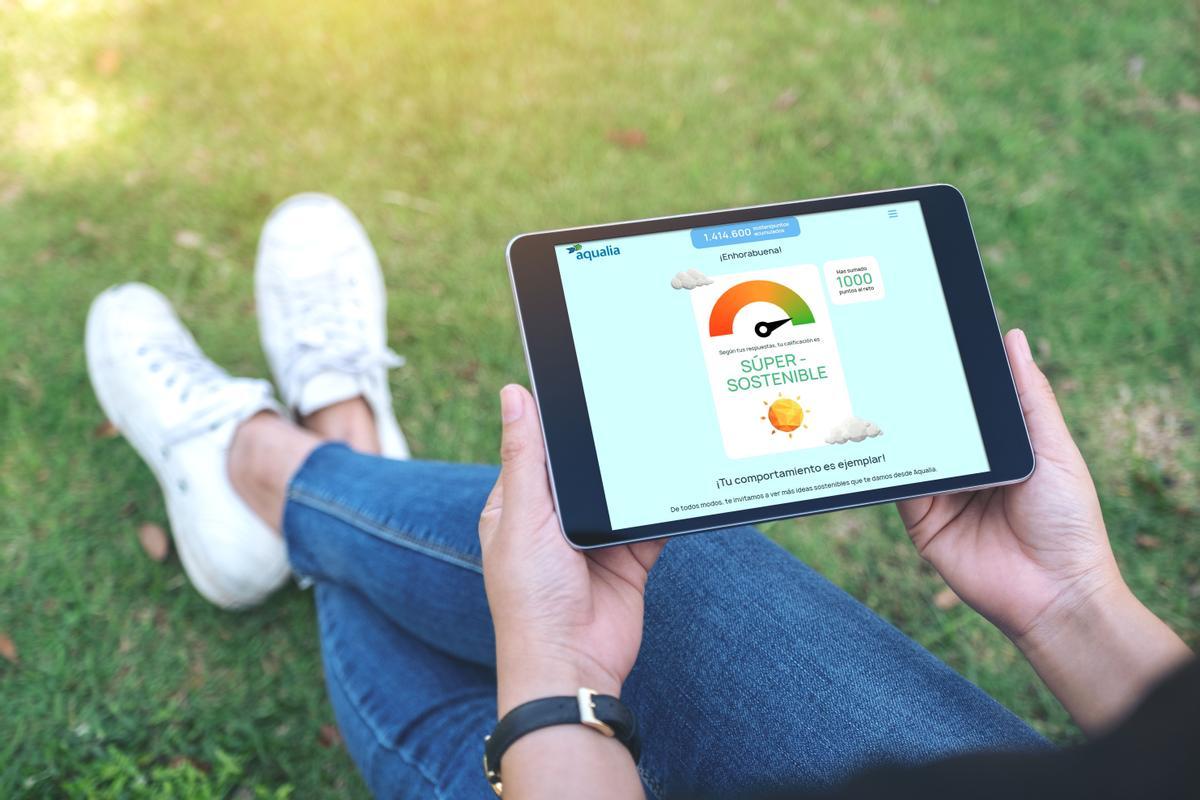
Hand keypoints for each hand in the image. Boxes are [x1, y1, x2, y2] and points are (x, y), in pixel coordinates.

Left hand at [479, 384, 664, 714]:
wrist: (572, 664)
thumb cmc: (530, 597)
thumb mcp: (523, 517)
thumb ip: (524, 457)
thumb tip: (513, 394)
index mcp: (517, 507)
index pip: (535, 450)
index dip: (555, 420)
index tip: (581, 383)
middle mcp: (553, 522)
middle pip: (582, 468)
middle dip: (603, 447)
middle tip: (630, 403)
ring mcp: (592, 541)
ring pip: (618, 493)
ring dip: (634, 477)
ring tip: (656, 434)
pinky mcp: (627, 559)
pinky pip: (649, 524)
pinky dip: (661, 508)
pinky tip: (677, 480)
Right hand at [899, 329, 1189, 732]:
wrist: (1053, 593)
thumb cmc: (1068, 521)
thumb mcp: (1053, 450)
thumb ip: (1030, 398)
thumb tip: (1012, 338)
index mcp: (1000, 444)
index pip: (967, 401)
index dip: (950, 372)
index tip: (927, 332)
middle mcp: (967, 464)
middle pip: (932, 420)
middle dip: (913, 393)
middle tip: (886, 351)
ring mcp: (941, 490)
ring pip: (909, 447)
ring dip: (893, 424)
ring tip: (871, 385)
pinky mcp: (920, 518)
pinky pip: (897, 483)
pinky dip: (883, 464)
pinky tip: (872, 438)